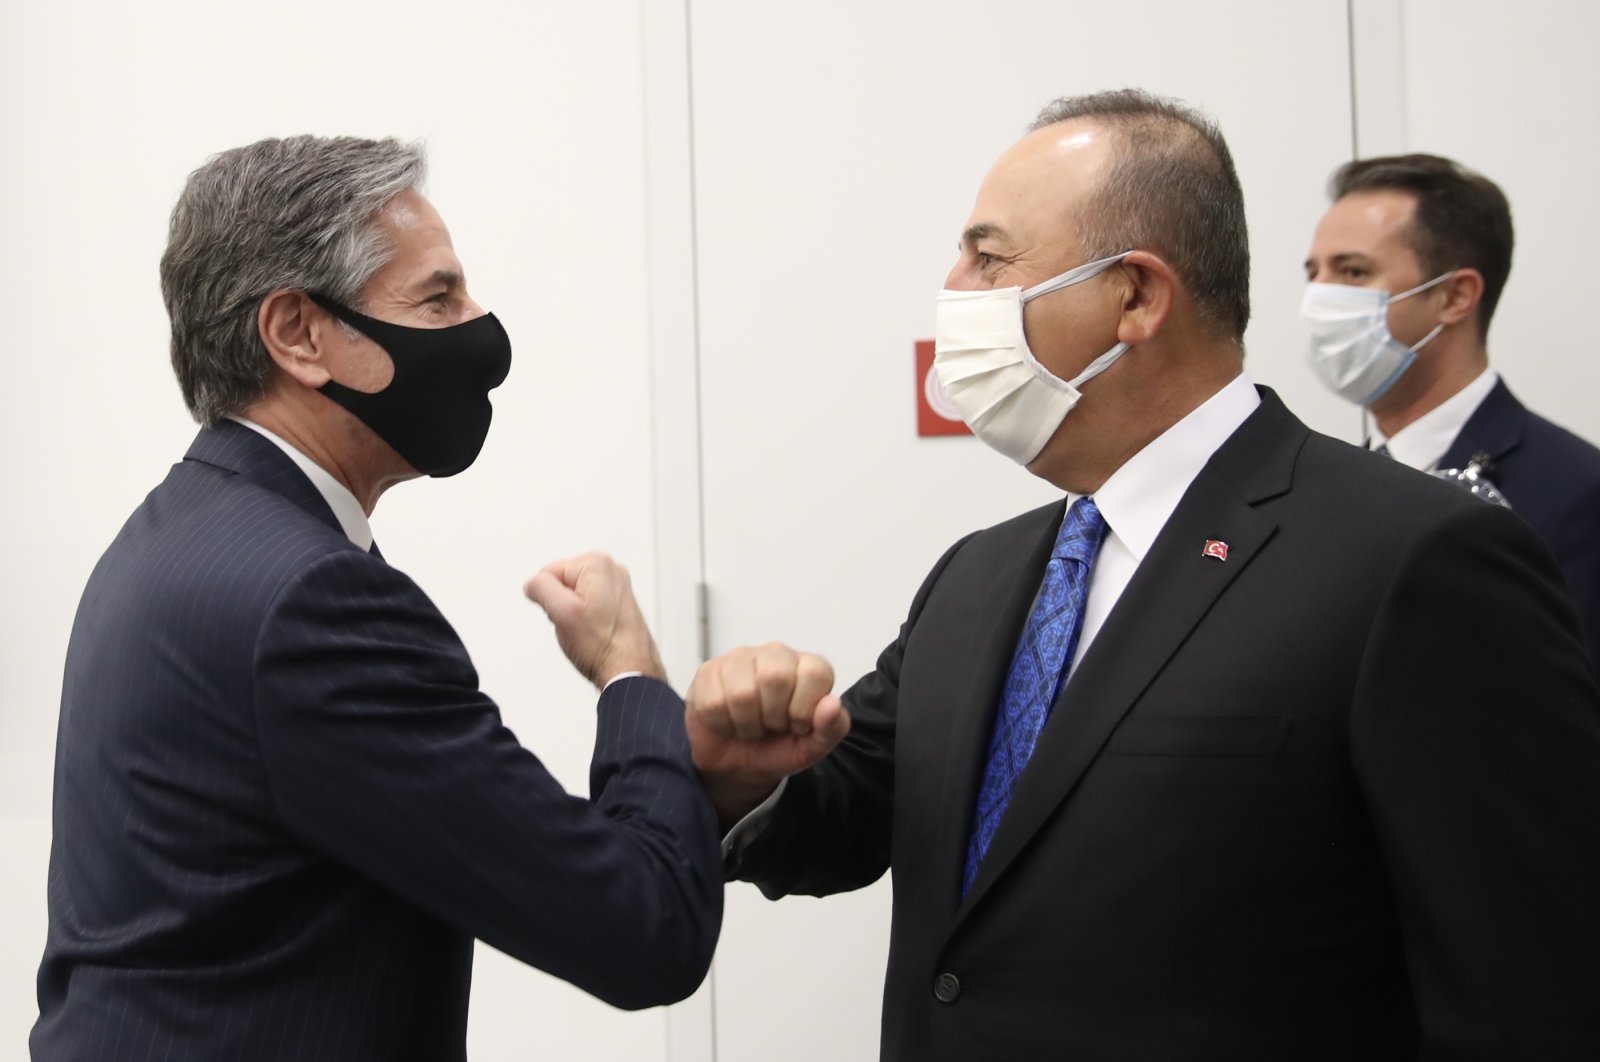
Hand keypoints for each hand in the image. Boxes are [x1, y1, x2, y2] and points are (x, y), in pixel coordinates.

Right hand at [525, 552, 665, 689]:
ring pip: (573, 597)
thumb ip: (541, 587)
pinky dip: (586, 620)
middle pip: (562, 584)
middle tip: (577, 625)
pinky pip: (588, 607)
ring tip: (588, 631)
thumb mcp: (562, 611)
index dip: (549, 599)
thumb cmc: (604, 646)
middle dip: (562, 606)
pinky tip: (595, 633)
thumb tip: (532, 583)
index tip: (566, 615)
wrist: (630, 671)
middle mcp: (611, 570)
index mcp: (597, 563)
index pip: (548, 574)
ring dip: (573, 615)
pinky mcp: (619, 604)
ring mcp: (618, 588)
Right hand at [685, 643, 850, 826]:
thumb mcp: (811, 748)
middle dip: (771, 716)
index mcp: (808, 667)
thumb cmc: (778, 748)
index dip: (803, 709)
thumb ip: (831, 729)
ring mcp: (739, 659)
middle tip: (770, 726)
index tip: (796, 724)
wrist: (736, 765)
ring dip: (745, 724)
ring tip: (749, 725)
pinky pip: (712, 701)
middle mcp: (776, 654)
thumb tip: (832, 705)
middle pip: (774, 677)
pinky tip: (727, 721)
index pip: (815, 673)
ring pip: (741, 692)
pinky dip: (721, 724)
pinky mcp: (708, 671)